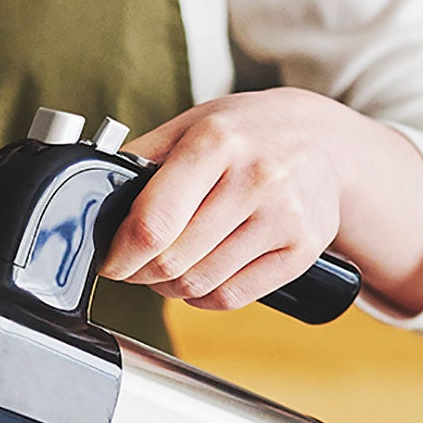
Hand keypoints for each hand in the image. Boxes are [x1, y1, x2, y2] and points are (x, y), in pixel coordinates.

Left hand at [100, 88, 422, 316]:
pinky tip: (202, 273)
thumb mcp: (193, 125)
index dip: (120, 255)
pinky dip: (204, 297)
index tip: (110, 261)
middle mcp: (256, 177)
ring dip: (170, 287)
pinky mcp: (301, 250)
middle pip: (171, 262)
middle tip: (135, 265)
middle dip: (140, 272)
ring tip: (169, 266)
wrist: (326, 141)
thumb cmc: (248, 134)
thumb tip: (96, 197)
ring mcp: (284, 216)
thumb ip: (141, 159)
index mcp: (217, 141)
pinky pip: (229, 297)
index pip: (153, 224)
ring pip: (197, 284)